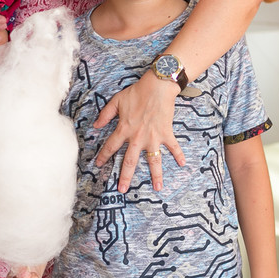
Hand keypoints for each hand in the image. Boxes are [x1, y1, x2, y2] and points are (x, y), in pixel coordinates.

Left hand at [94, 73, 184, 191]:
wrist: (158, 87)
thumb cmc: (138, 92)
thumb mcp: (117, 101)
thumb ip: (105, 114)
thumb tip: (96, 125)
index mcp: (124, 129)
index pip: (111, 146)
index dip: (104, 156)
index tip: (99, 165)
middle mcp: (138, 137)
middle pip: (130, 161)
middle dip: (125, 176)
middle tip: (122, 190)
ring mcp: (153, 137)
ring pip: (154, 160)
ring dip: (156, 175)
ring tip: (157, 188)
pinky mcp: (166, 133)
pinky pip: (173, 146)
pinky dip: (179, 154)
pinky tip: (182, 164)